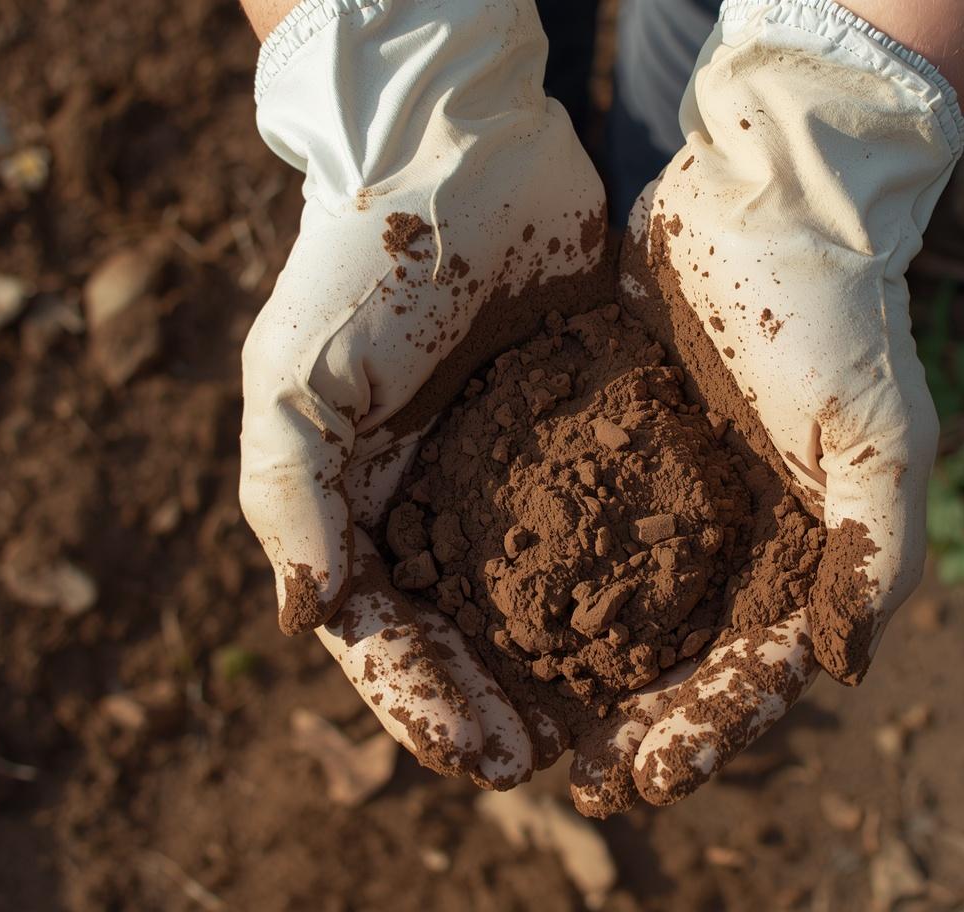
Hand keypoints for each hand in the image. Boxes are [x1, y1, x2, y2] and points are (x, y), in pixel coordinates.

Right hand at [239, 0, 604, 786]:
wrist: (458, 153)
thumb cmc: (359, 265)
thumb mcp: (292, 381)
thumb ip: (290, 498)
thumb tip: (309, 618)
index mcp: (356, 510)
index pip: (384, 635)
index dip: (427, 703)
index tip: (487, 756)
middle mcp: (433, 510)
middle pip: (466, 638)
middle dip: (506, 706)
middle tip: (563, 763)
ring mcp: (511, 480)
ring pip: (540, 602)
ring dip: (572, 669)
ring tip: (619, 724)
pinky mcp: (582, 439)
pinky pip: (609, 529)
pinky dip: (632, 587)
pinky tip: (673, 628)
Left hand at [573, 0, 963, 812]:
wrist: (764, 193)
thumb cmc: (836, 309)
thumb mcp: (880, 430)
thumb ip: (877, 551)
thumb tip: (846, 670)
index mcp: (809, 553)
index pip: (761, 669)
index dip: (712, 729)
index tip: (654, 773)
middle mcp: (741, 542)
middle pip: (684, 661)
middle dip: (638, 725)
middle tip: (579, 778)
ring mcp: (676, 502)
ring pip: (626, 614)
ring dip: (584, 675)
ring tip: (526, 722)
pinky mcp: (618, 452)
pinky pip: (578, 536)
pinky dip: (545, 585)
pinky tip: (490, 617)